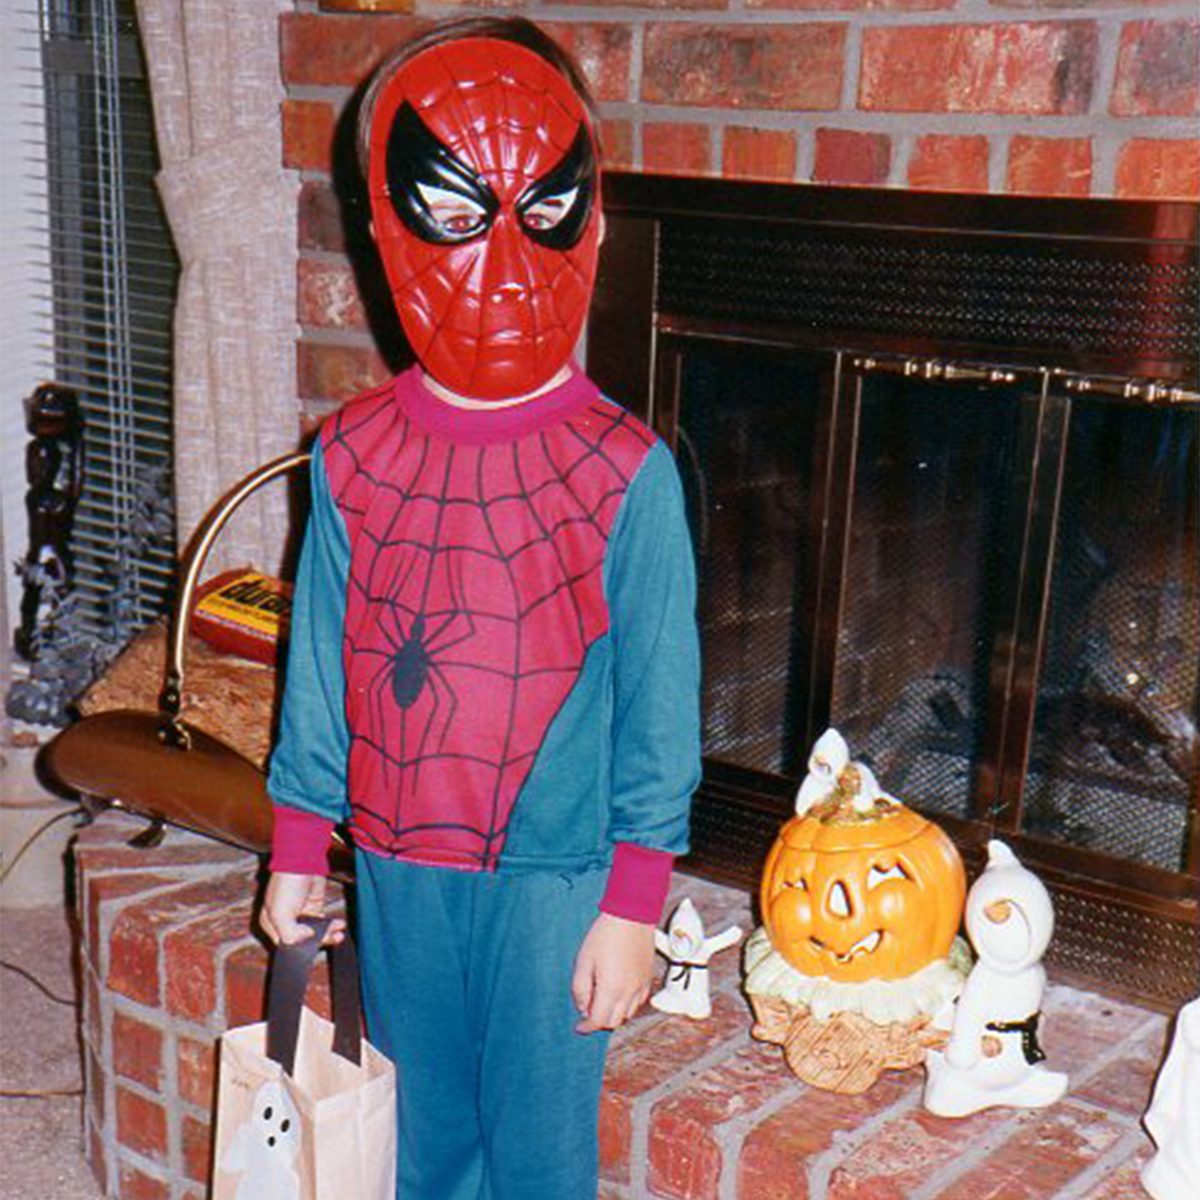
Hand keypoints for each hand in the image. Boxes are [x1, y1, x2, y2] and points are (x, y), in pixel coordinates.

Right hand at [259, 872, 345, 946]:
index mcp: (270, 923)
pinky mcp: (313, 905)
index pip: (284, 945)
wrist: (303, 858)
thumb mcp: (280, 913)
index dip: (299, 948)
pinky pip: (322, 921)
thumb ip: (290, 933)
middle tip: (330, 939)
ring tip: (338, 935)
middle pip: (301, 940)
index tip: (313, 948)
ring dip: (327, 934)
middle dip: (317, 942)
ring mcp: (300, 912)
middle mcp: (284, 920)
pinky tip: (338, 925)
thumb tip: (308, 938)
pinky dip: (331, 925)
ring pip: (314, 932)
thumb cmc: (287, 882)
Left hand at [572, 912, 655, 1033]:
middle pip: (614, 1022)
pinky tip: (618, 992)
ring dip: (614, 1014)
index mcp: (612, 989)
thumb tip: (583, 1008)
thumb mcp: (583, 960)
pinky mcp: (648, 978)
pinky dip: (627, 1005)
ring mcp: (641, 986)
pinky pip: (638, 1002)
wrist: (631, 916)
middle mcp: (629, 992)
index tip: (579, 1027)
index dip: (586, 1027)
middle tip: (588, 1011)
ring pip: (627, 1014)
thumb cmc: (605, 935)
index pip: (598, 1021)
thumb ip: (580, 988)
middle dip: (599, 1021)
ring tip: (602, 1000)